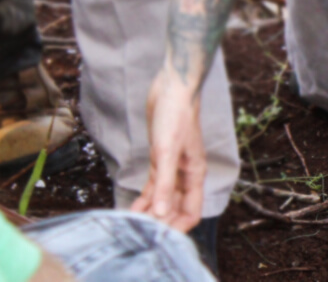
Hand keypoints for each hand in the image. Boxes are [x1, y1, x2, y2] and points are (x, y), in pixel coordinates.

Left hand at [132, 71, 206, 231]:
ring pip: (163, 199)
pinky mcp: (161, 159)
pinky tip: (133, 207)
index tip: (159, 238)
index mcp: (194, 174)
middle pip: (176, 209)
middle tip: (140, 235)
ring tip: (133, 226)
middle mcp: (186, 175)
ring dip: (150, 212)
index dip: (178, 227)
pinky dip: (144, 198)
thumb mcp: (166, 151)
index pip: (191, 212)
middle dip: (161, 222)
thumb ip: (163, 184)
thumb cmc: (174, 116)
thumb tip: (160, 214)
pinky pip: (154, 186)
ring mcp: (173, 167)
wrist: (172, 89)